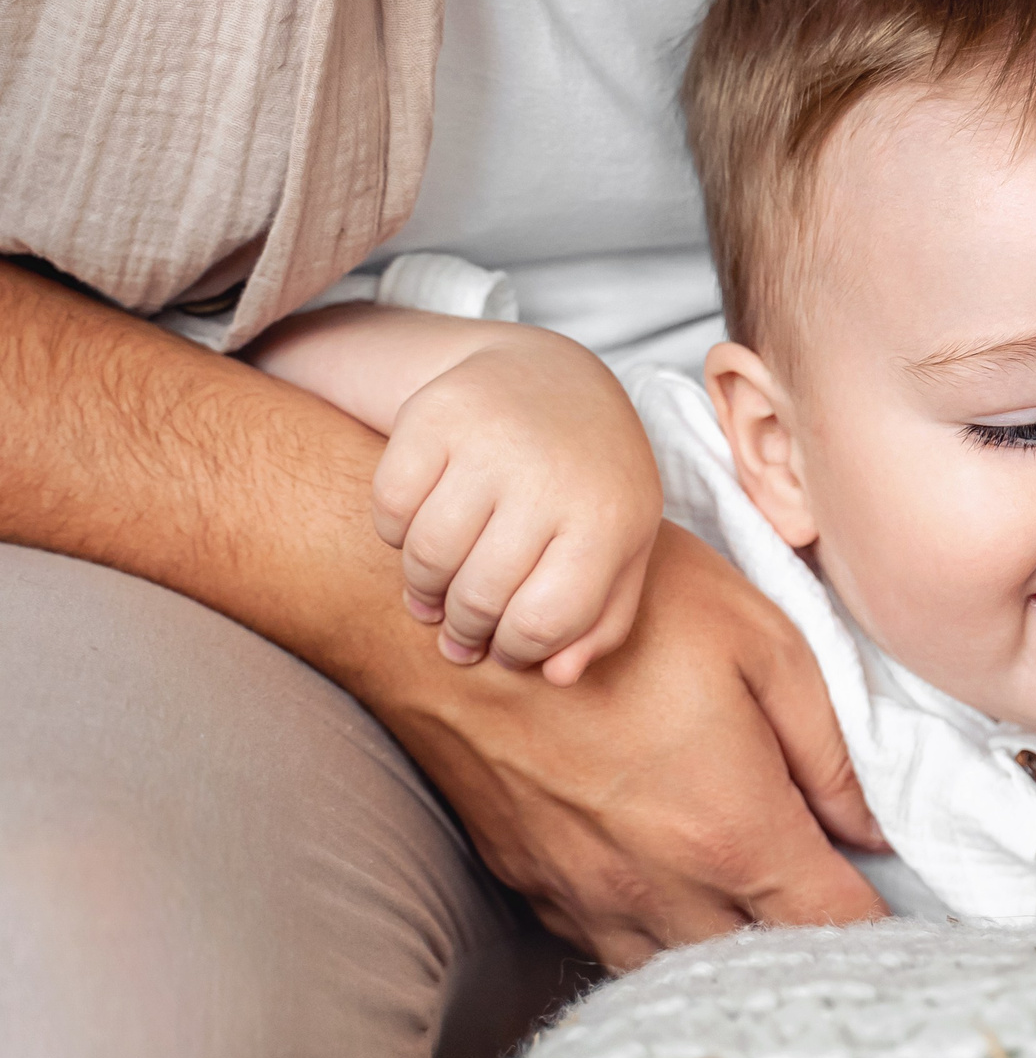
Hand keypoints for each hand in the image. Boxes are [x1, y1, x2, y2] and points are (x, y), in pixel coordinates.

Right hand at [369, 521, 890, 969]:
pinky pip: (605, 940)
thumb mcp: (761, 644)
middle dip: (802, 948)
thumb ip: (829, 748)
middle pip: (756, 966)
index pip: (830, 926)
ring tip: (750, 904)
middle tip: (826, 903)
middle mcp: (658, 884)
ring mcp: (584, 892)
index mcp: (731, 829)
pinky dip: (650, 930)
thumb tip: (871, 824)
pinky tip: (667, 884)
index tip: (895, 912)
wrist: (459, 606)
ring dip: (723, 949)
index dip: (877, 928)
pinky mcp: (529, 882)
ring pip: (676, 969)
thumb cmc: (618, 607)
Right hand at [373, 327, 659, 684]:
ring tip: (433, 599)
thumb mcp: (622, 548)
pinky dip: (395, 536)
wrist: (552, 378)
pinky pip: (390, 510)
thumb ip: (602, 620)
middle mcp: (550, 476)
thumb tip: (558, 678)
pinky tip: (419, 538)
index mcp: (608, 518)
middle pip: (480, 596)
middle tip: (459, 636)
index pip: (544, 622)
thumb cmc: (592, 483)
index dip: (516, 651)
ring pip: (427, 557)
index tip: (505, 651)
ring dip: (423, 592)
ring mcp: (490, 442)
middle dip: (464, 631)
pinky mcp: (433, 415)